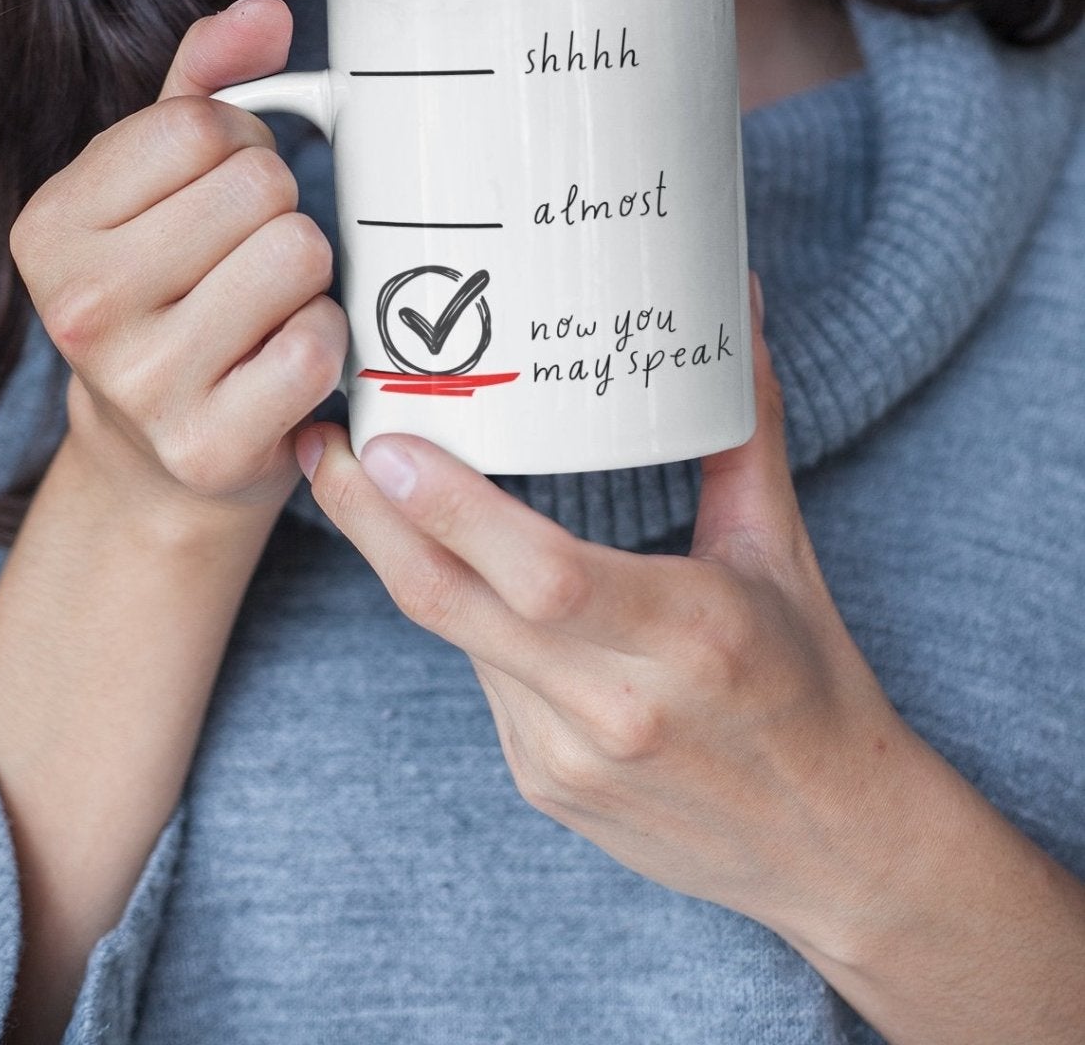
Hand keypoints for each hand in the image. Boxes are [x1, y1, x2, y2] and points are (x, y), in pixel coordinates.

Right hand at [9, 0, 347, 526]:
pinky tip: (280, 361)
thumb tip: (267, 13)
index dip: (240, 145)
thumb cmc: (166, 292)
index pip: (201, 125)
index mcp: (50, 227)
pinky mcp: (208, 446)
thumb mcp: (156, 180)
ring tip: (264, 306)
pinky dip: (322, 343)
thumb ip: (204, 81)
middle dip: (277, 209)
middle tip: (246, 258)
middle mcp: (80, 306)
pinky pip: (318, 343)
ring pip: (298, 253)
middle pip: (259, 186)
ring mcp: (141, 384)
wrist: (155, 461)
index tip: (219, 194)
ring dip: (306, 276)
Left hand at [295, 278, 917, 948]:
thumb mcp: (781, 551)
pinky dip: (459, 612)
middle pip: (456, 605)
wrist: (834, 853)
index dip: (453, 513)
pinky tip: (441, 558)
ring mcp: (568, 756)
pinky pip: (480, 678)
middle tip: (321, 443)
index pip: (544, 575)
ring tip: (356, 476)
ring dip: (400, 556)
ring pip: (456, 636)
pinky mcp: (543, 785)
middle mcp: (617, 704)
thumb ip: (744, 426)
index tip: (386, 444)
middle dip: (370, 520)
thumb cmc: (812, 685)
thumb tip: (741, 302)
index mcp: (689, 634)